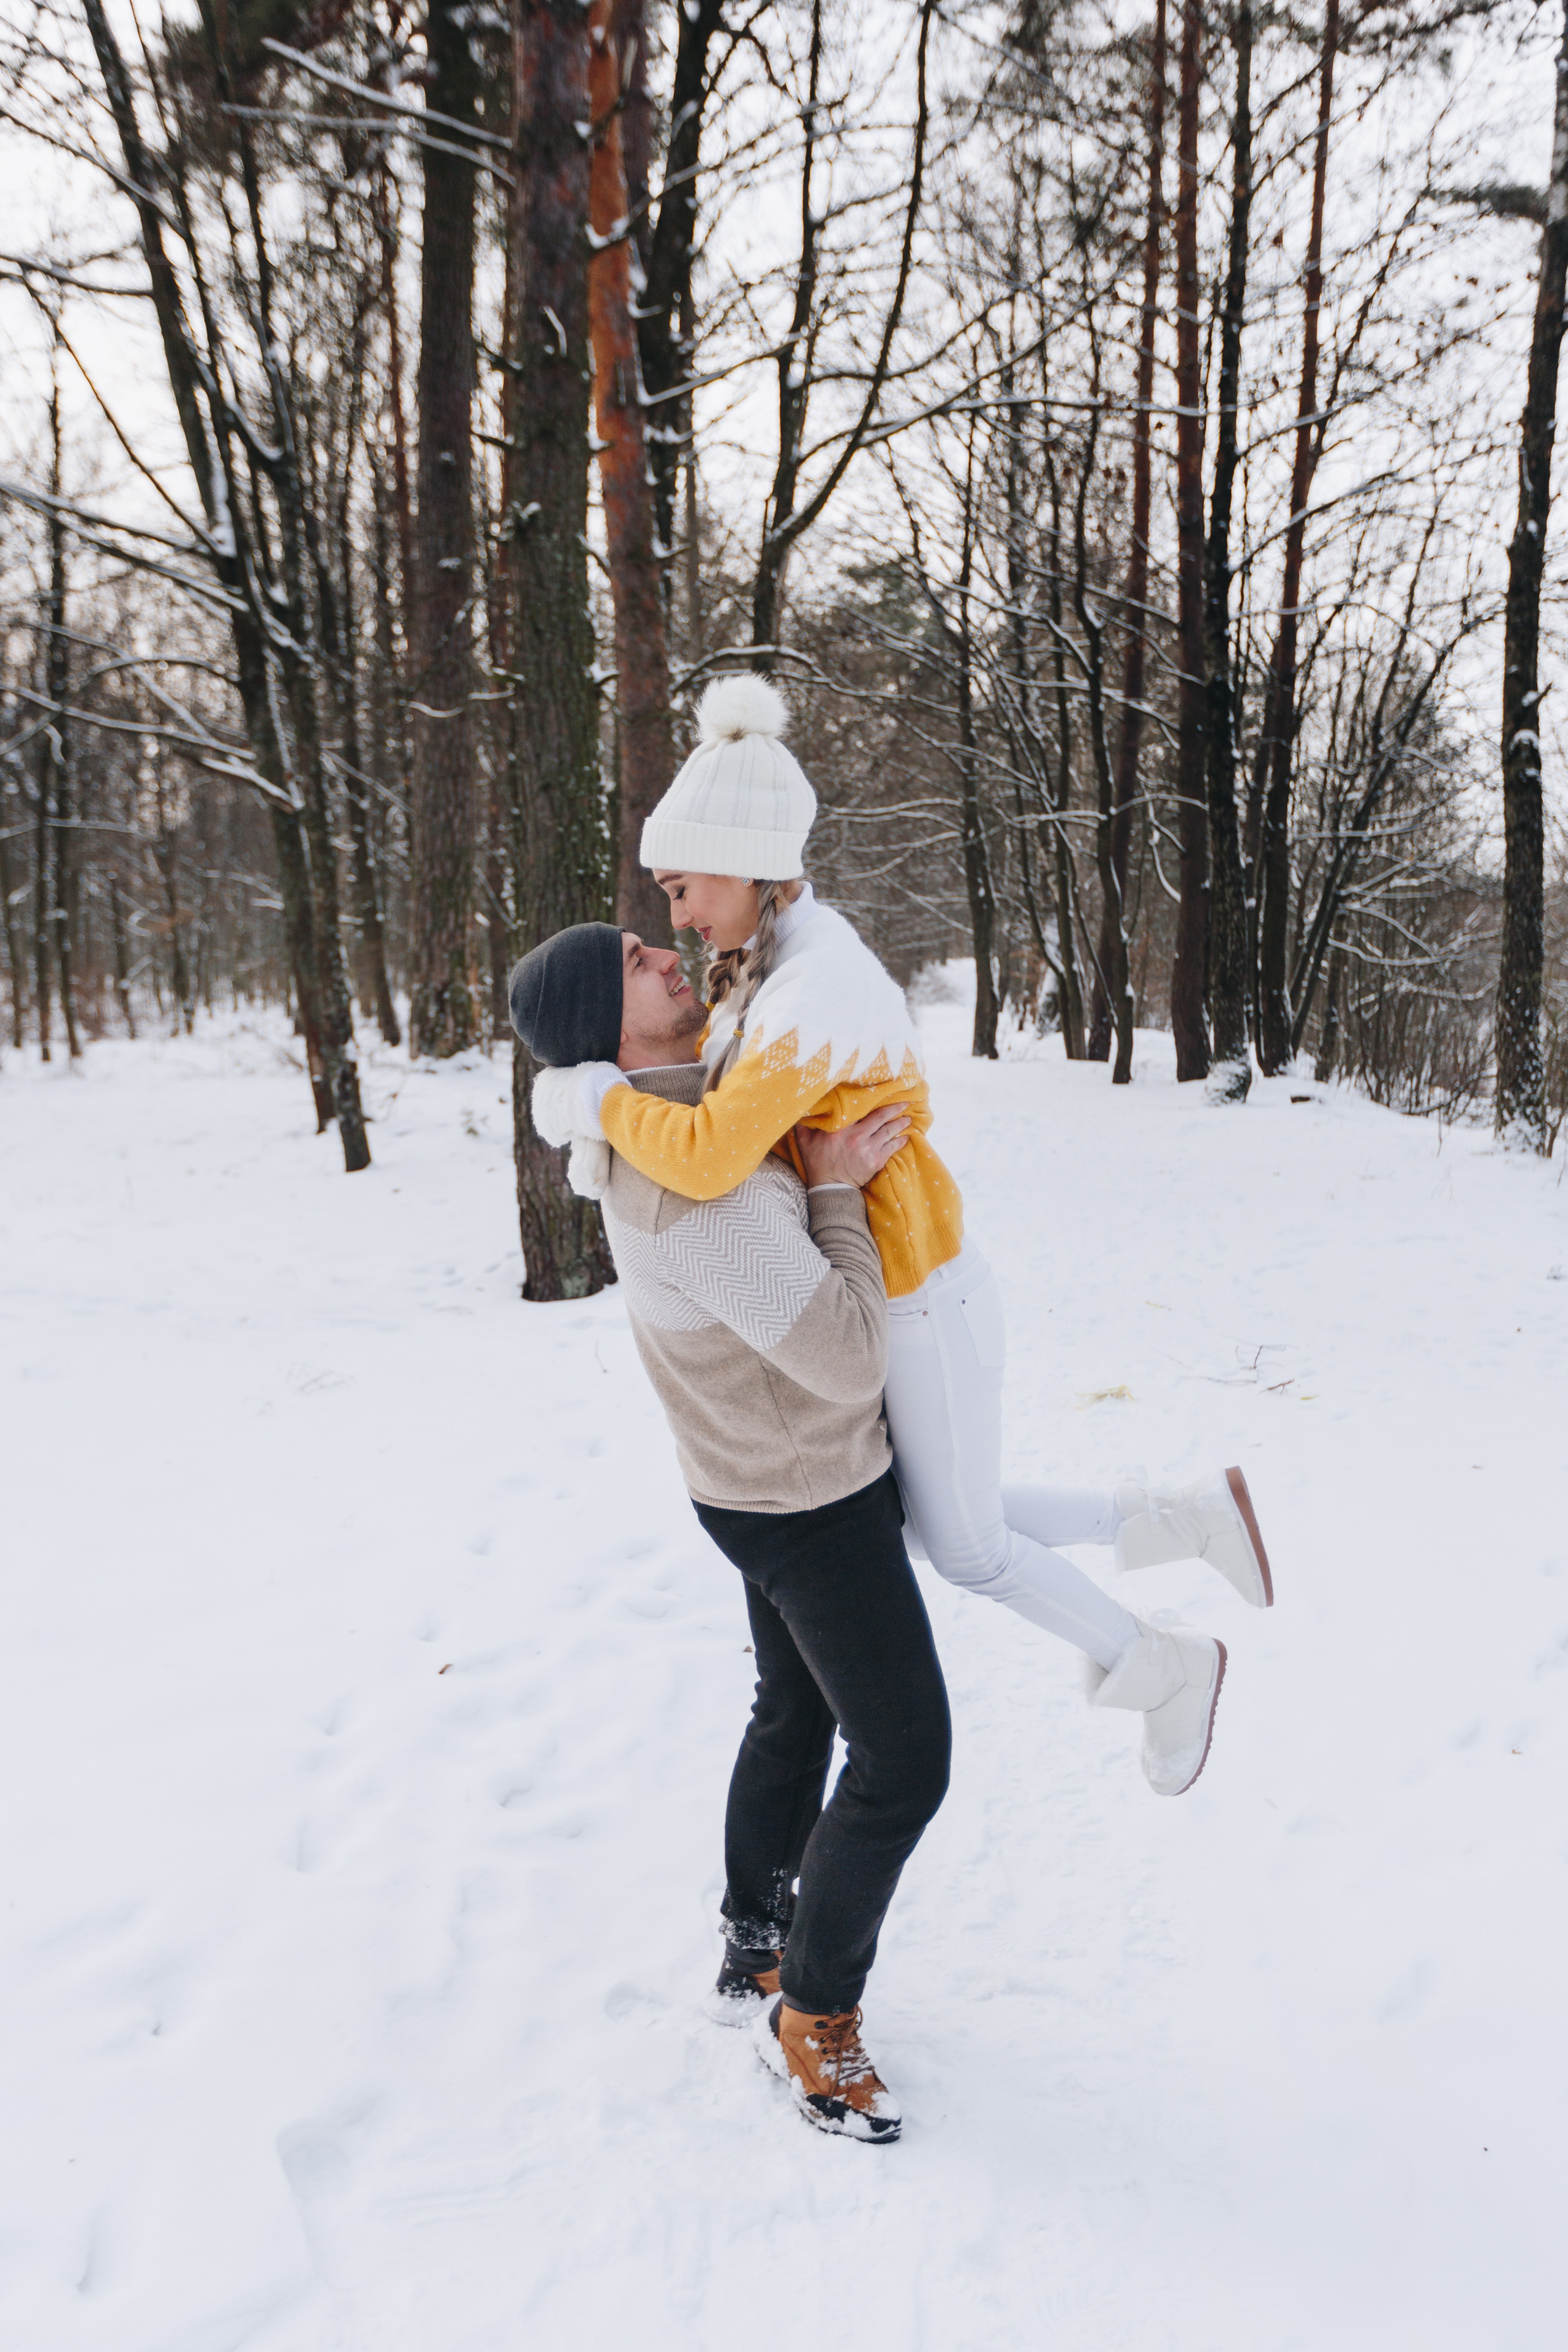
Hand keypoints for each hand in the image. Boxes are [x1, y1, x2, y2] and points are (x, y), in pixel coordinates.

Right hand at [794, 1102, 910, 1188]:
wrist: (830, 1188)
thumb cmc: (817, 1163)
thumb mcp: (805, 1141)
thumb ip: (805, 1123)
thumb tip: (802, 1108)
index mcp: (840, 1128)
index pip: (859, 1109)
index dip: (871, 1100)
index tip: (879, 1093)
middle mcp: (856, 1136)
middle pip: (880, 1117)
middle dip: (894, 1108)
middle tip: (904, 1102)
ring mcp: (868, 1149)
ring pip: (889, 1131)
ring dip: (900, 1123)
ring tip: (907, 1118)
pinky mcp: (876, 1161)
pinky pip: (892, 1147)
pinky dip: (900, 1141)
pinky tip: (905, 1136)